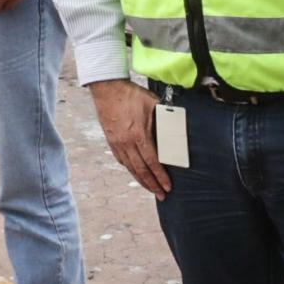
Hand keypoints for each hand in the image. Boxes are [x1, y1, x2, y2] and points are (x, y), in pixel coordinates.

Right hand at [89, 79, 168, 197]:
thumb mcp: (152, 103)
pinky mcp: (111, 140)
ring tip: (150, 188)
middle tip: (162, 195)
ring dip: (141, 180)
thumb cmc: (130, 94)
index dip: (160, 175)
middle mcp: (126, 142)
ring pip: (130, 167)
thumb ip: (164, 116)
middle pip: (140, 170)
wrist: (106, 88)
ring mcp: (117, 143)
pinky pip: (121, 160)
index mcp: (138, 134)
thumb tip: (176, 126)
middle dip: (152, 184)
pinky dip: (130, 168)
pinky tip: (135, 172)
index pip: (152, 161)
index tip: (168, 185)